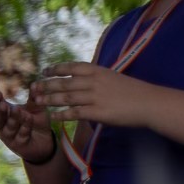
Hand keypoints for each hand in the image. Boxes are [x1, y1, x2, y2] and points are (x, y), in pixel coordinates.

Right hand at [0, 88, 55, 165]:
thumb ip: (34, 98)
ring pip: (9, 128)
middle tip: (3, 104)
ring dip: (13, 119)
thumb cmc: (36, 123)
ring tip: (17, 110)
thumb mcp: (35, 109)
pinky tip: (28, 119)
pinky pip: (21, 136)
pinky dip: (25, 128)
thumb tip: (35, 84)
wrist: (45, 142)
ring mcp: (9, 137)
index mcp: (4, 116)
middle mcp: (3, 127)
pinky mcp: (19, 145)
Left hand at [31, 61, 150, 129]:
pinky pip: (74, 113)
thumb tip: (80, 79)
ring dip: (49, 99)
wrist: (150, 103)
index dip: (56, 69)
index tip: (44, 71)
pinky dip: (61, 115)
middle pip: (64, 83)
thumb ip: (96, 78)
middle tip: (33, 88)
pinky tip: (52, 116)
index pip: (71, 67)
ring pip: (65, 98)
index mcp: (98, 71)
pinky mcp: (97, 112)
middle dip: (46, 85)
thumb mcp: (113, 77)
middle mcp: (94, 82)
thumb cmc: (133, 91)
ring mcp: (95, 97)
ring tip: (37, 101)